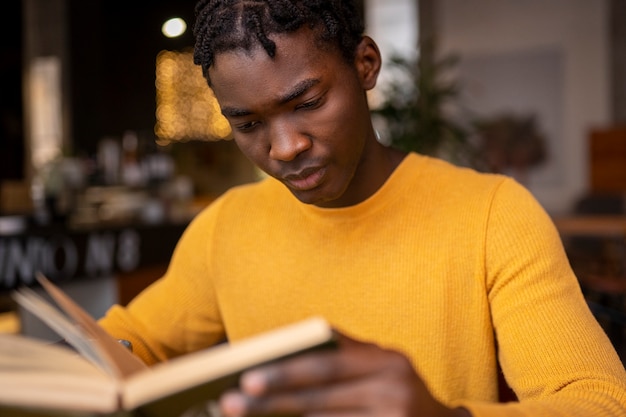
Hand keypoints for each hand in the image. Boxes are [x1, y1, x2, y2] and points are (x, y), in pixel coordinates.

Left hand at [219, 331, 470, 416]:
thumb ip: (345, 353)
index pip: (327, 364)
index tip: (247, 376)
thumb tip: (285, 350)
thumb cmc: (398, 391)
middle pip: (320, 397)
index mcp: (387, 360)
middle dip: (273, 401)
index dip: (286, 370)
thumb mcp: (381, 366)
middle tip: (231, 402)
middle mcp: (395, 388)